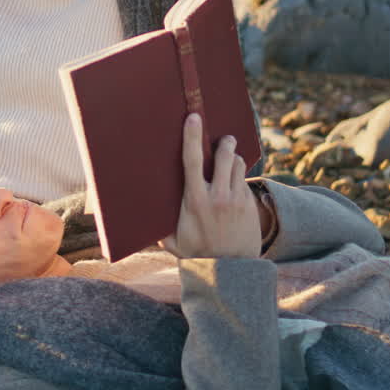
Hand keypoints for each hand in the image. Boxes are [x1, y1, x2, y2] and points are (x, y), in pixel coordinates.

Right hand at [161, 114, 261, 259]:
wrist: (231, 271)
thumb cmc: (197, 254)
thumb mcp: (172, 241)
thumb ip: (159, 226)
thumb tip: (140, 213)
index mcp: (194, 201)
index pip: (191, 160)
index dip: (192, 136)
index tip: (193, 118)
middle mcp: (217, 196)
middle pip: (223, 155)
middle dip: (223, 142)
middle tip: (222, 139)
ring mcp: (236, 200)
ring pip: (237, 163)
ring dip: (232, 158)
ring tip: (227, 161)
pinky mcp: (249, 205)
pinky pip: (244, 179)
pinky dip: (238, 175)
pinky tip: (232, 181)